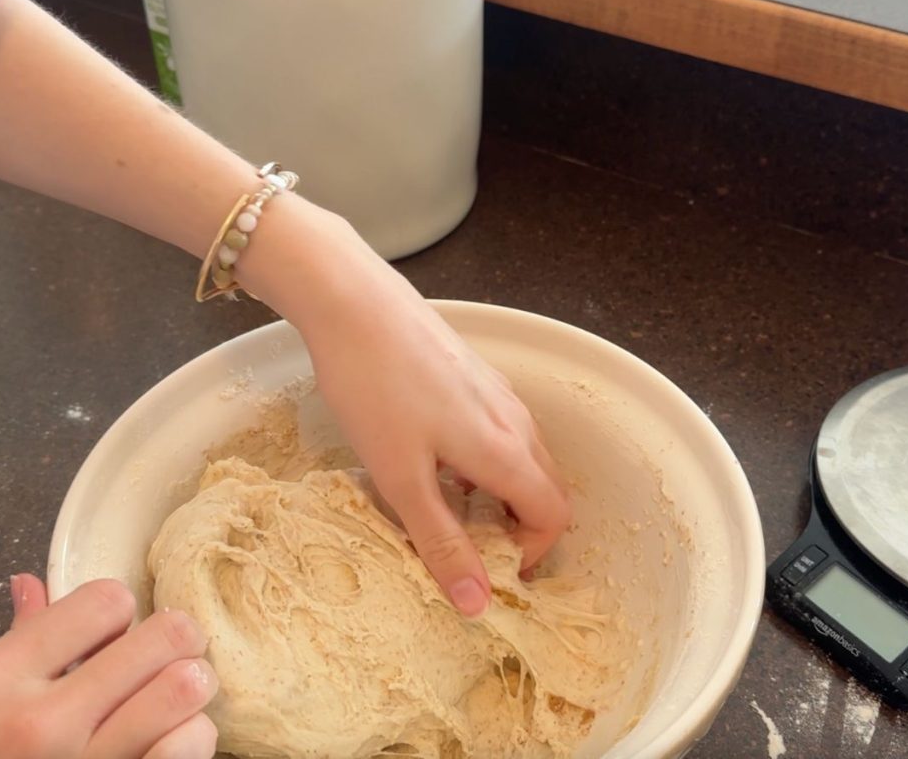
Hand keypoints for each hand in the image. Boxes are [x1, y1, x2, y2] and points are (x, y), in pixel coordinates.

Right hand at [0, 575, 217, 758]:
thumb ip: (19, 636)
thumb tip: (34, 582)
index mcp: (1, 679)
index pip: (107, 601)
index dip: (120, 607)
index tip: (115, 627)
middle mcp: (44, 725)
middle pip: (165, 639)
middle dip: (176, 636)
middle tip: (171, 648)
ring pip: (185, 693)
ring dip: (190, 689)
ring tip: (172, 696)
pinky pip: (186, 751)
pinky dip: (191, 737)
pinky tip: (170, 737)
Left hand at [268, 212, 571, 616]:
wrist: (353, 302)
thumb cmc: (375, 389)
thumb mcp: (401, 478)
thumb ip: (441, 541)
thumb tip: (477, 604)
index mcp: (506, 450)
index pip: (554, 515)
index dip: (531, 552)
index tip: (489, 568)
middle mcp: (515, 419)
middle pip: (546, 485)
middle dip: (521, 525)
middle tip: (471, 545)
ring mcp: (497, 391)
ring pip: (523, 455)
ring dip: (502, 491)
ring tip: (449, 505)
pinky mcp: (474, 373)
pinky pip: (500, 429)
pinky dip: (486, 459)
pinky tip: (435, 457)